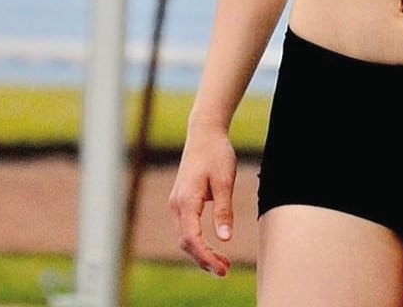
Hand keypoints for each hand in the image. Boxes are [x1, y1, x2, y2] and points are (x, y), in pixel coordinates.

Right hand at [168, 119, 237, 276]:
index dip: (205, 256)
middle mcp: (177, 204)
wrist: (204, 132)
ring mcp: (177, 202)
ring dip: (201, 252)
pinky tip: (214, 246)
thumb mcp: (225, 180)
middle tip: (225, 270)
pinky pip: (187, 227)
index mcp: (185, 200)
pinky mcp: (182, 200)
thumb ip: (223, 210)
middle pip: (186, 242)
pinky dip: (198, 241)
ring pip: (185, 236)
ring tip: (222, 263)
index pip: (191, 238)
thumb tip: (225, 239)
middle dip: (204, 259)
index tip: (221, 269)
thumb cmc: (216, 153)